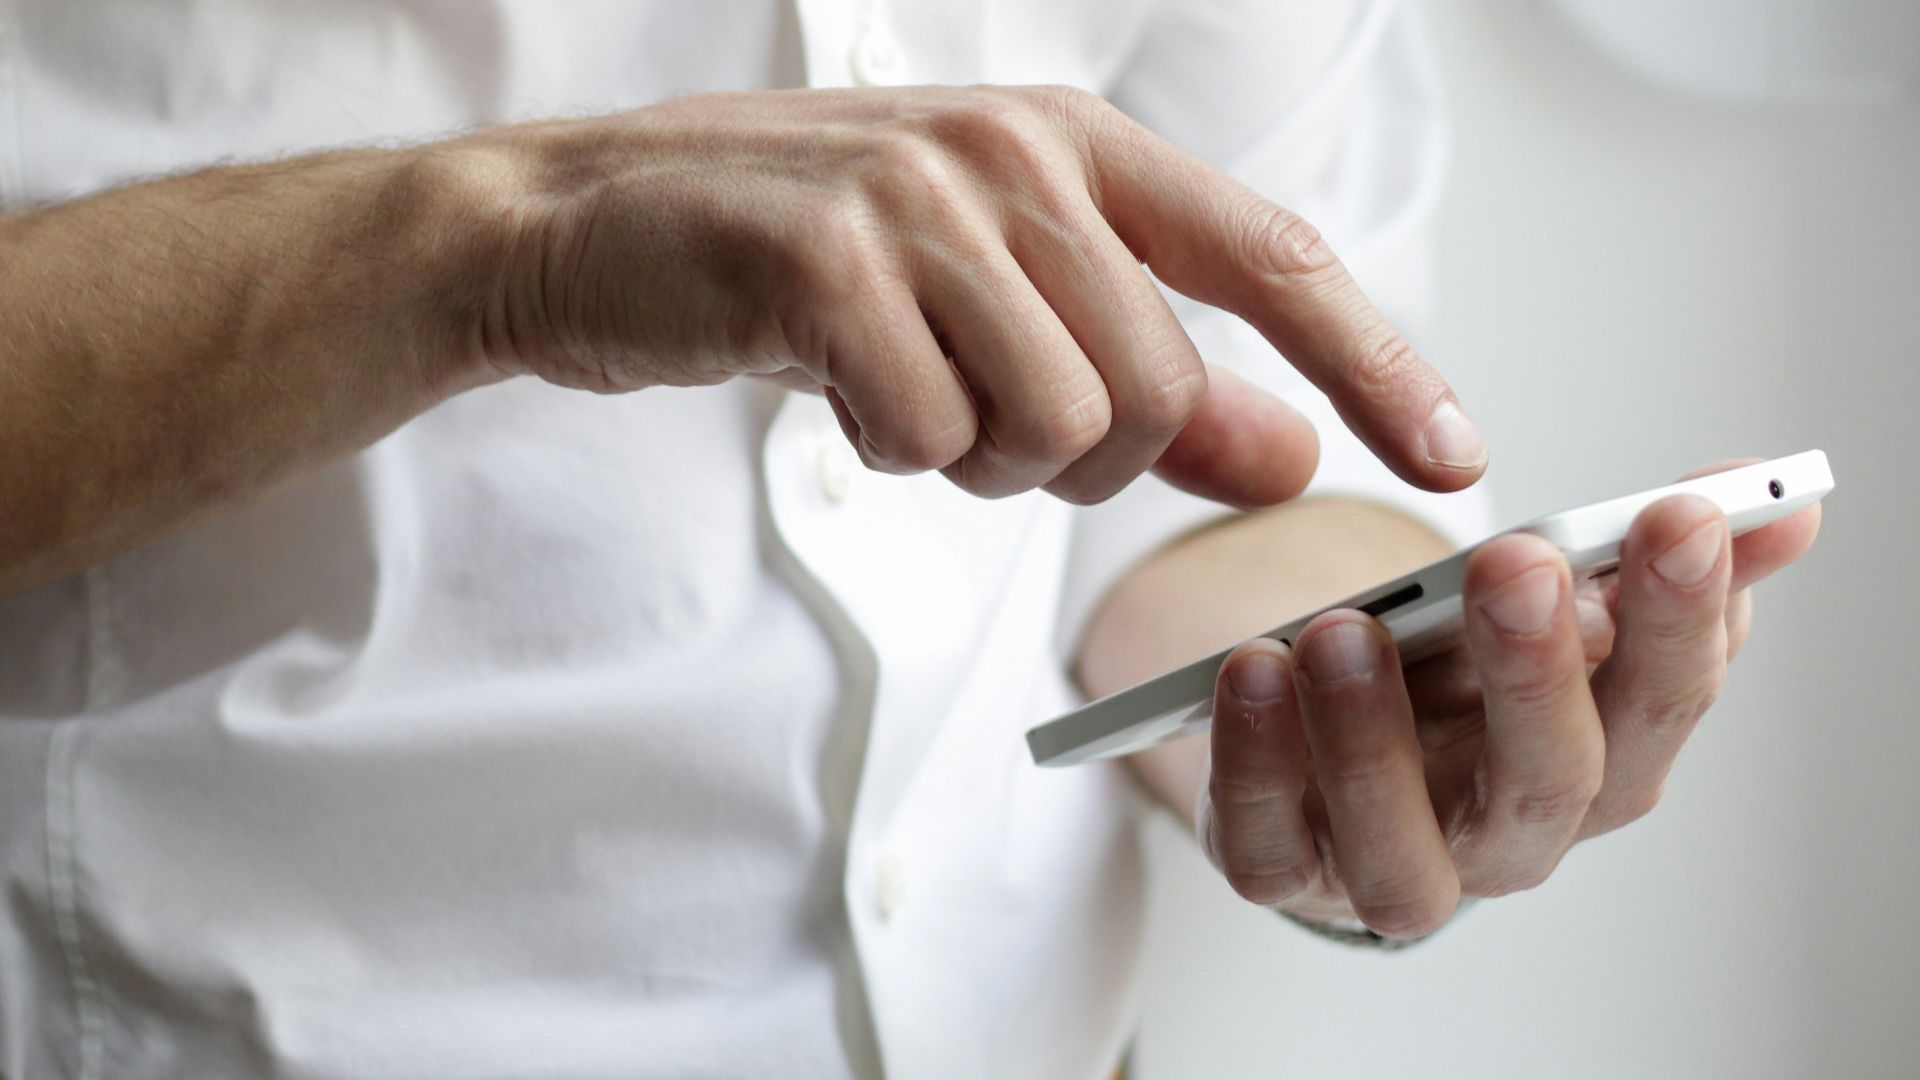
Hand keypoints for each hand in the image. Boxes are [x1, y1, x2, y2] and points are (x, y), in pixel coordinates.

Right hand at [465, 86, 1485, 505]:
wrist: (585, 228)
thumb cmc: (802, 266)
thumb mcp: (994, 307)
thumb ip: (1155, 379)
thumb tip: (1291, 452)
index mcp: (1074, 146)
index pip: (1274, 258)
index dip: (1377, 362)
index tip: (1455, 456)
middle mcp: (1014, 152)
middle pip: (1155, 388)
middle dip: (1079, 457)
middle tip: (976, 420)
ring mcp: (919, 197)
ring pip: (1055, 421)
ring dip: (979, 459)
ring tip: (900, 392)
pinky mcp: (826, 260)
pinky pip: (930, 438)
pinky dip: (890, 454)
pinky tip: (832, 386)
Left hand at [1197, 462, 1821, 937]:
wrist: (1331, 739)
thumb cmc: (1458, 675)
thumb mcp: (1550, 605)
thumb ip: (1647, 557)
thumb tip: (1781, 501)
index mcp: (1600, 762)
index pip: (1664, 703)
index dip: (1682, 618)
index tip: (1680, 515)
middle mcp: (1509, 836)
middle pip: (1548, 784)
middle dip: (1538, 672)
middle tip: (1517, 564)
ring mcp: (1392, 866)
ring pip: (1402, 850)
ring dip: (1373, 740)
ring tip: (1344, 630)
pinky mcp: (1283, 870)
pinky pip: (1265, 848)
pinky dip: (1254, 766)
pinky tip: (1250, 671)